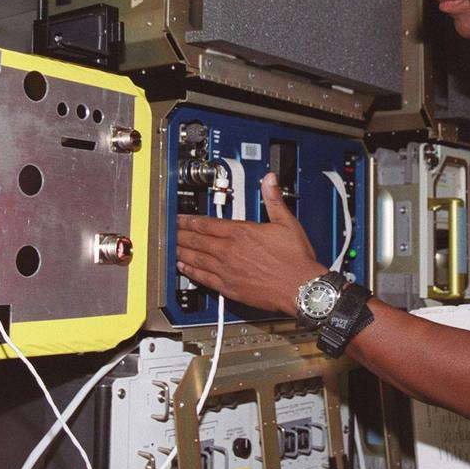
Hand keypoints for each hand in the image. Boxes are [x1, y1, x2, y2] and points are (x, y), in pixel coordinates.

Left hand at [176, 173, 326, 314]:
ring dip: (182, 252)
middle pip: (197, 241)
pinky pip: (204, 278)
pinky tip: (184, 268)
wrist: (300, 287)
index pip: (208, 224)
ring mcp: (227, 270)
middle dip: (180, 235)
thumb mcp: (287, 223)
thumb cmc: (295, 260)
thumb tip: (269, 180)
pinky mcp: (229, 288)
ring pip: (196, 259)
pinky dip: (191, 272)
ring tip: (171, 247)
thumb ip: (274, 200)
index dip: (190, 220)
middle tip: (168, 231)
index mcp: (242, 233)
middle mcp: (230, 251)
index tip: (180, 218)